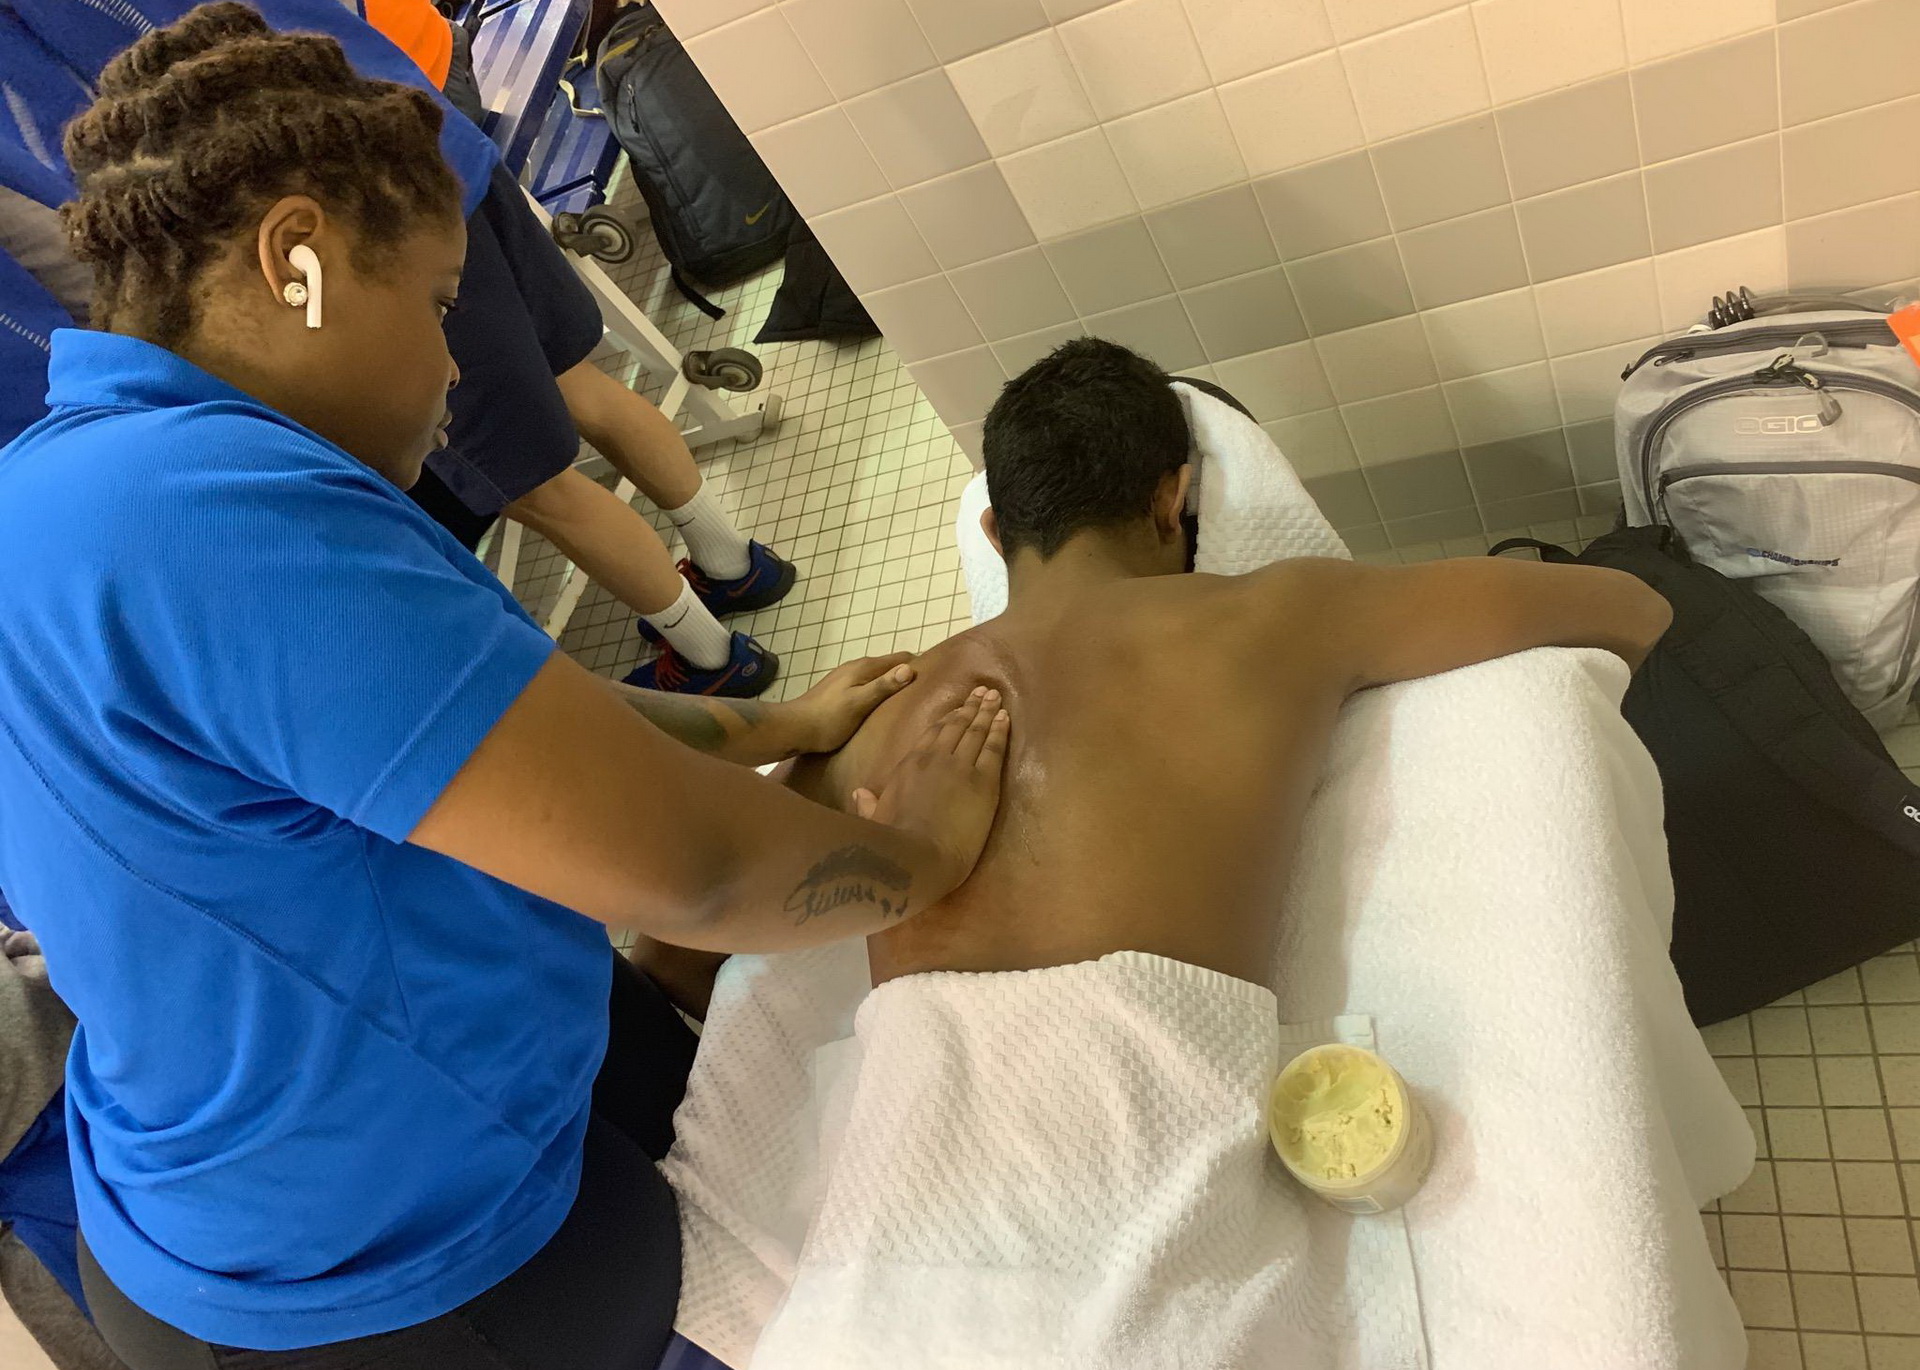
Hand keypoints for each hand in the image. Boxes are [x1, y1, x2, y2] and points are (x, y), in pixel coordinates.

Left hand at [783, 652, 916, 753]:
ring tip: (910, 700)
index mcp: (864, 667)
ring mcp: (847, 677)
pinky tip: (883, 705)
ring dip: (894, 682)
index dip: (919, 665)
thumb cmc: (829, 719)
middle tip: (928, 692)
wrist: (794, 728)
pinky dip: (881, 690)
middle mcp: (857, 666)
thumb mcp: (859, 704)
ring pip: (879, 675)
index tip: (937, 679)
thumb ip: (883, 686)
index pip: (901, 658)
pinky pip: (869, 684)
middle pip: (890, 665)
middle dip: (908, 674)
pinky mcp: (841, 689)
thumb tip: (910, 669)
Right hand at [853, 687, 1009, 896]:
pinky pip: (994, 749)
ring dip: (987, 712)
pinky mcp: (983, 782)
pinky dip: (1000, 731)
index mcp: (910, 765)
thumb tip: (859, 794)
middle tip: (983, 692)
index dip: (948, 719)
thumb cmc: (895, 842)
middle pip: (957, 726)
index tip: (958, 708)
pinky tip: (1006, 718)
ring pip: (976, 731)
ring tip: (995, 698)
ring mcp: (961, 767)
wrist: (919, 856)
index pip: (933, 734)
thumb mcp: (874, 819)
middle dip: (971, 707)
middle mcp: (936, 758)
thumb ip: (867, 804)